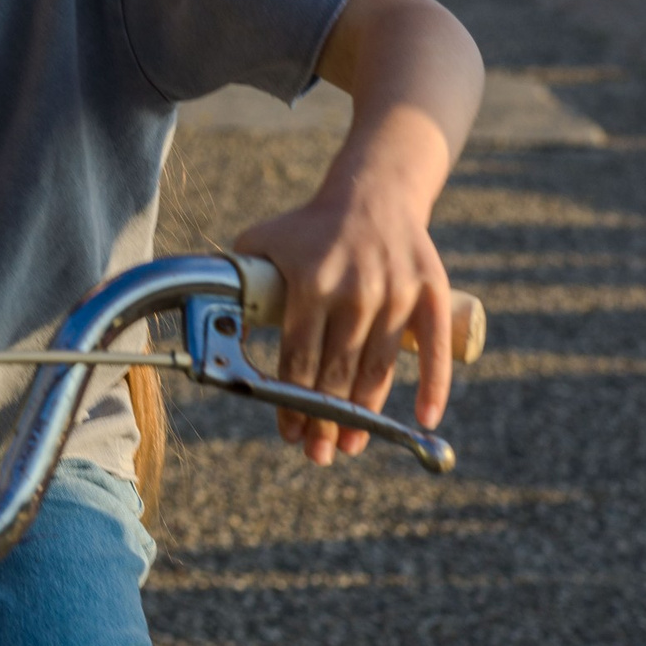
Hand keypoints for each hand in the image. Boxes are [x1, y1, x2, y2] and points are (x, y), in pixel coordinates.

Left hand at [233, 171, 453, 463]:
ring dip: (366, 417)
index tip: (288, 434)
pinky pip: (434, 349)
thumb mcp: (263, 243)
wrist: (374, 191)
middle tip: (318, 454)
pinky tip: (422, 421)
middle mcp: (356, 289)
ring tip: (352, 446)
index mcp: (311, 281)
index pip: (299, 358)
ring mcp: (396, 293)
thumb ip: (236, 288)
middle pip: (337, 373)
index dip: (292, 403)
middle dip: (324, 422)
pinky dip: (432, 388)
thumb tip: (210, 339)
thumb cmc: (310, 228)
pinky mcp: (432, 293)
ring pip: (379, 370)